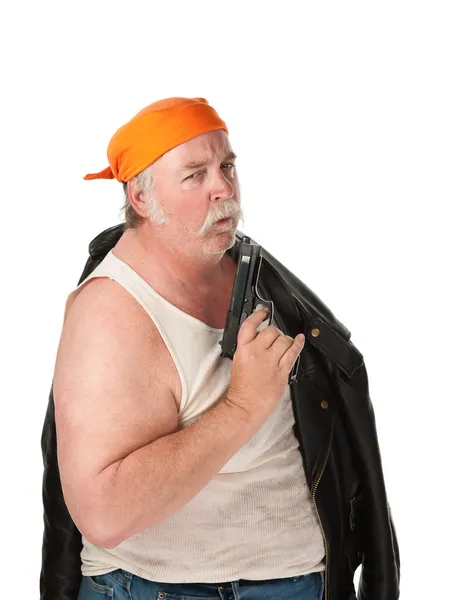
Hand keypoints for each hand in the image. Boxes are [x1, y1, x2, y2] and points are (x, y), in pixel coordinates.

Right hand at [225, 308, 304, 423]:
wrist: (245, 406)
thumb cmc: (241, 388)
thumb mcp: (238, 362)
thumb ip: (248, 348)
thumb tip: (259, 338)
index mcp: (243, 349)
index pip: (250, 325)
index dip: (258, 315)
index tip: (264, 312)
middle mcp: (257, 352)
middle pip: (271, 331)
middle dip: (274, 332)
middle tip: (274, 339)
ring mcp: (271, 362)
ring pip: (284, 339)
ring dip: (285, 340)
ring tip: (283, 345)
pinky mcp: (282, 371)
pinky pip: (293, 352)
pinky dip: (298, 343)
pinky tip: (299, 339)